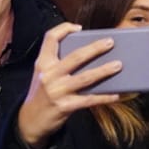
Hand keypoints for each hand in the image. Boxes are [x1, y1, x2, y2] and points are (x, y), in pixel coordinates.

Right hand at [16, 23, 122, 148]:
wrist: (30, 121)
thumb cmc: (41, 94)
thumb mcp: (43, 74)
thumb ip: (56, 62)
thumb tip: (85, 52)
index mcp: (43, 63)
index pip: (50, 38)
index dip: (65, 29)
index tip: (79, 28)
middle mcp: (49, 75)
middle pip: (76, 56)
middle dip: (95, 48)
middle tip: (110, 42)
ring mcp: (57, 91)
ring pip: (85, 77)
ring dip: (104, 70)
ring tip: (118, 65)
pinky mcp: (65, 106)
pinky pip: (89, 99)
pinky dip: (104, 97)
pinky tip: (116, 94)